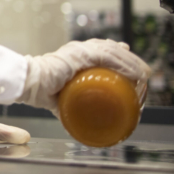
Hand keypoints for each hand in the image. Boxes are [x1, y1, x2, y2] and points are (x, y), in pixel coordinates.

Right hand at [18, 39, 151, 114]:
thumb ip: (70, 104)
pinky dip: (123, 65)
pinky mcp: (81, 54)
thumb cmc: (41, 90)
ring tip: (143, 75)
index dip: (119, 54)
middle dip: (130, 59)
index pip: (102, 49)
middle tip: (143, 72)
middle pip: (111, 49)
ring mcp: (80, 50)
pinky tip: (134, 73)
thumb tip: (75, 124)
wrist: (30, 83)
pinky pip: (108, 57)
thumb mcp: (62, 96)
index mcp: (75, 54)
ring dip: (131, 63)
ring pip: (113, 52)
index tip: (130, 61)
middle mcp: (80, 49)